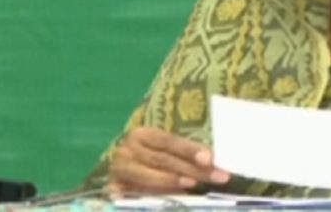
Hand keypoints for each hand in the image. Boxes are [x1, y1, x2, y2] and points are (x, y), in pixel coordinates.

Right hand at [107, 127, 230, 195]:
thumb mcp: (167, 154)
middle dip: (193, 169)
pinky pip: (137, 192)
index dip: (189, 149)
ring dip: (173, 181)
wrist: (122, 175)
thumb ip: (185, 157)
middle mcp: (128, 149)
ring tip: (194, 185)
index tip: (209, 159)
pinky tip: (173, 197)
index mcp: (143, 134)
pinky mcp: (114, 188)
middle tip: (217, 177)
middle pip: (164, 159)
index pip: (169, 141)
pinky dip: (154, 194)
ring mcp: (119, 169)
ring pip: (150, 175)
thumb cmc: (151, 162)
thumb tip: (212, 164)